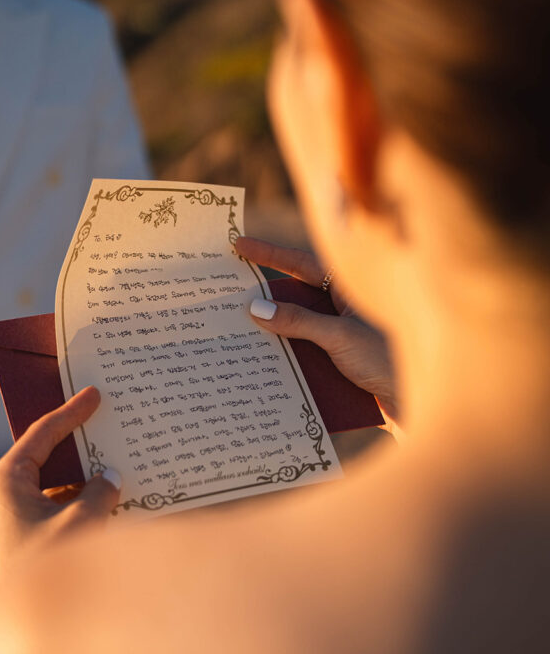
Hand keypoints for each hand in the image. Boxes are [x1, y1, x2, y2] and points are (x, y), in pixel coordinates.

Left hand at [0, 387, 120, 592]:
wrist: (21, 633)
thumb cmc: (43, 568)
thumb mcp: (79, 521)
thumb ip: (99, 492)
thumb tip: (110, 478)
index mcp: (6, 481)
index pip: (41, 434)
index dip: (70, 413)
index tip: (93, 394)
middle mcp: (4, 496)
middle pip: (47, 458)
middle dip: (79, 445)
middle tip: (105, 424)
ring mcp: (14, 520)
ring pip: (55, 486)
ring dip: (84, 479)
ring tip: (115, 464)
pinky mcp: (25, 542)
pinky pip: (57, 509)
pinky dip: (81, 502)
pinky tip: (109, 503)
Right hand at [236, 236, 399, 429]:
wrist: (425, 408)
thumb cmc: (391, 361)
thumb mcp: (340, 336)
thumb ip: (299, 321)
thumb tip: (257, 308)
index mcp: (351, 289)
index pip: (302, 264)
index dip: (269, 254)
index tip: (238, 245)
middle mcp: (347, 310)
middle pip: (296, 298)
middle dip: (264, 300)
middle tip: (227, 296)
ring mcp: (345, 338)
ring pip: (299, 331)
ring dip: (275, 337)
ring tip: (238, 338)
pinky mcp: (344, 367)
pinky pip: (307, 359)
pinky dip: (288, 363)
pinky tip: (265, 372)